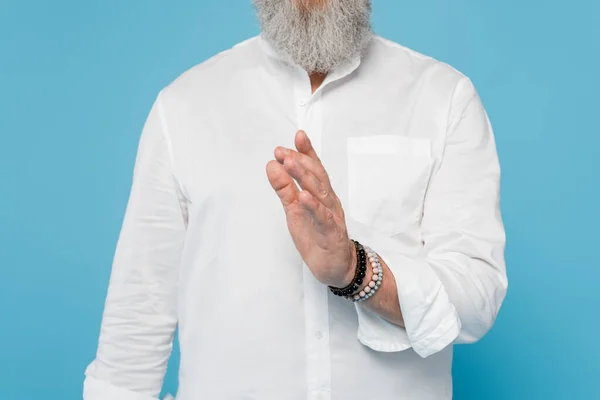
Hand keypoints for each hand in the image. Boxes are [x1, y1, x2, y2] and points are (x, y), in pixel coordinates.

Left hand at [266, 130, 355, 287]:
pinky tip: (304, 197)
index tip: (297, 136)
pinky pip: (323, 218)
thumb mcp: (295, 209)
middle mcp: (328, 201)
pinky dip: (314, 207)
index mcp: (320, 194)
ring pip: (320, 193)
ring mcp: (331, 216)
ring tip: (289, 164)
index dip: (306, 152)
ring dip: (304, 177)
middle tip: (282, 151)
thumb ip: (285, 188)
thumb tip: (271, 165)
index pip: (315, 168)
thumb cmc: (316, 236)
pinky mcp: (331, 234)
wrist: (335, 266)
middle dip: (300, 161)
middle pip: (316, 176)